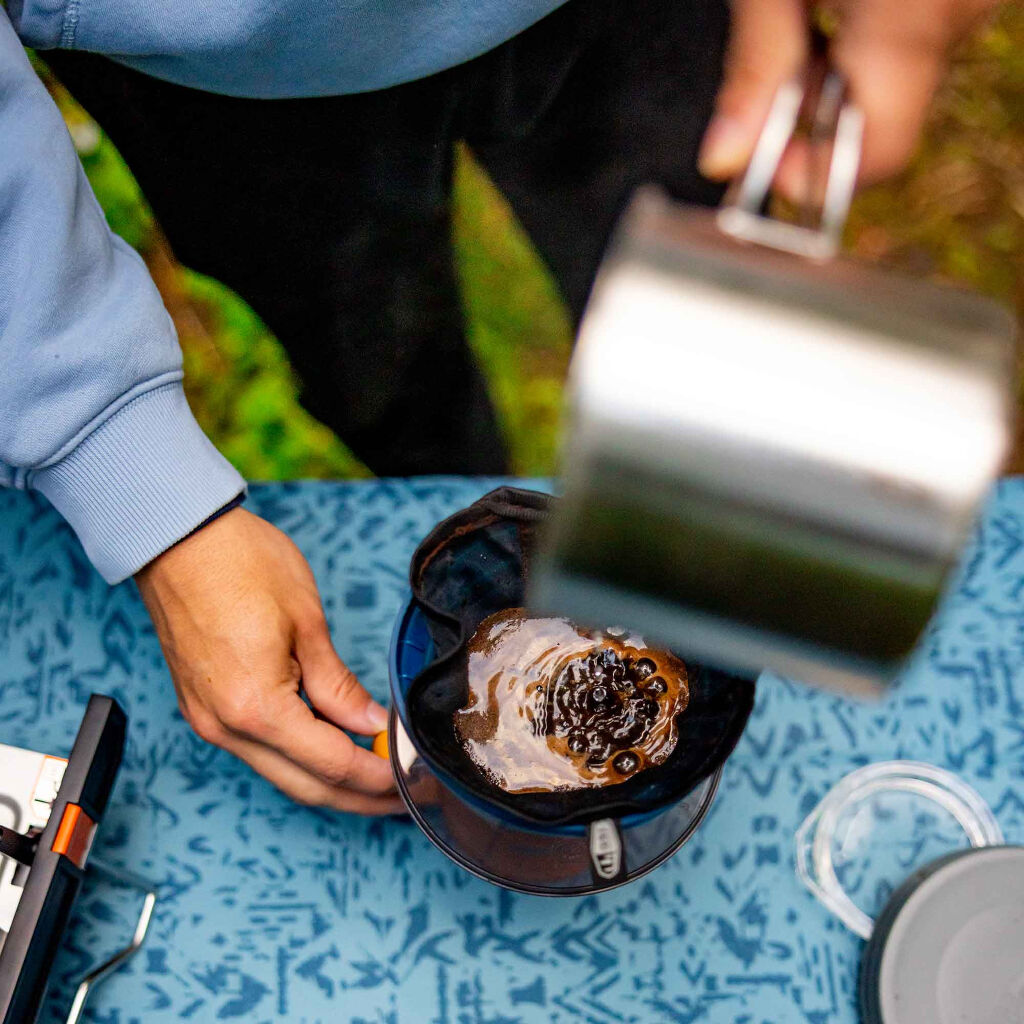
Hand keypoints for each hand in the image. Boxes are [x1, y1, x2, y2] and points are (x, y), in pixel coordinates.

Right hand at [135, 507, 401, 813]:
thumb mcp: (306, 622)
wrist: (177, 538)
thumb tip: (371, 724)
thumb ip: (338, 685)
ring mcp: (209, 720)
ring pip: (281, 773)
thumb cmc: (239, 564)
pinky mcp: (203, 707)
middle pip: (305, 785)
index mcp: (256, 706)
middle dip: (358, 797)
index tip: (412, 777)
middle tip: (405, 797)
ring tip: (377, 777)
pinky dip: (300, 757)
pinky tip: (333, 747)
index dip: (377, 776)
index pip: (332, 763)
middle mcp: (225, 726)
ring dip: (330, 781)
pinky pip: (259, 750)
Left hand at [698, 0, 998, 193]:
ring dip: (844, 69)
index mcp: (914, 15)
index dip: (813, 172)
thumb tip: (729, 156)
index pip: (879, 154)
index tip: (762, 161)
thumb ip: (756, 65)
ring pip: (906, 72)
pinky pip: (925, 27)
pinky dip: (875, 31)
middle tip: (772, 69)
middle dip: (818, 115)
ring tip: (807, 9)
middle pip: (889, 113)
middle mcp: (965, 6)